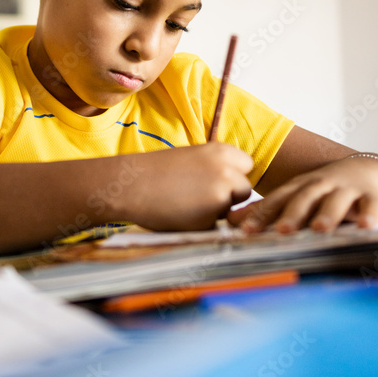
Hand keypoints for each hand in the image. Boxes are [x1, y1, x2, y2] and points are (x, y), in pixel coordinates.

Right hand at [124, 143, 252, 230]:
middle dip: (230, 196)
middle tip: (201, 196)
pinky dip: (203, 225)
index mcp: (222, 151)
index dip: (234, 175)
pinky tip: (181, 215)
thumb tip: (235, 185)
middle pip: (245, 190)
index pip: (247, 166)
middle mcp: (227, 170)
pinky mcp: (211, 217)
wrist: (130, 186)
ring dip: (218, 211)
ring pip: (232, 209)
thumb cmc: (156, 172)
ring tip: (187, 204)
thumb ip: (217, 167)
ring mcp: (221, 194)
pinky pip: (215, 225)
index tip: (216, 180)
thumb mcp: (193, 157)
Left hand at [228, 155, 377, 234]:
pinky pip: (372, 205)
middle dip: (293, 214)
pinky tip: (365, 225)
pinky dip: (370, 214)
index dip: (261, 214)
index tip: (245, 231)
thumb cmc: (324, 189)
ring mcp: (347, 189)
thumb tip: (230, 222)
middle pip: (304, 198)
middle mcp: (321, 185)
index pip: (277, 201)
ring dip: (328, 214)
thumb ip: (267, 210)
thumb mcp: (295, 195)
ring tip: (320, 228)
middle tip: (282, 230)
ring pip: (336, 201)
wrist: (368, 171)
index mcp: (299, 187)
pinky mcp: (372, 196)